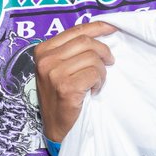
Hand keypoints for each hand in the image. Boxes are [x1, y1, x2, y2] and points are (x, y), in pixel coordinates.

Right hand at [33, 21, 116, 141]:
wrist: (56, 128)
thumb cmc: (61, 97)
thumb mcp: (60, 69)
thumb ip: (73, 51)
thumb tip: (101, 31)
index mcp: (43, 50)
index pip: (76, 30)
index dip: (97, 27)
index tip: (113, 28)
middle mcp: (46, 59)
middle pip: (86, 42)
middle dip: (103, 51)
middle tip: (109, 63)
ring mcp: (54, 73)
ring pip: (92, 58)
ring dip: (101, 72)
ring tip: (96, 83)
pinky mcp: (66, 87)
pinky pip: (95, 74)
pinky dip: (99, 82)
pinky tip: (93, 91)